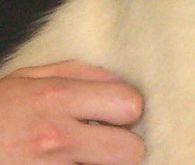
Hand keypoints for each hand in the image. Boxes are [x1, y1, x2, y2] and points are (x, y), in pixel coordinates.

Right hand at [0, 60, 144, 164]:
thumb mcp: (29, 76)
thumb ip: (80, 72)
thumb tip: (121, 81)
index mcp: (57, 98)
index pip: (130, 104)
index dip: (129, 109)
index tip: (118, 114)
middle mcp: (57, 138)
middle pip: (131, 150)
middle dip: (125, 146)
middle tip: (106, 142)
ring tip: (86, 156)